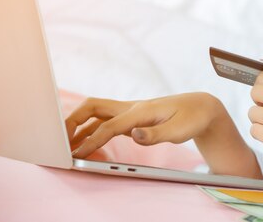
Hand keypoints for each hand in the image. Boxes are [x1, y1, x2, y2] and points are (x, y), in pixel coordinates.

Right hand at [65, 92, 220, 158]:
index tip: (77, 154)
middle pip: (93, 107)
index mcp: (142, 110)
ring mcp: (131, 111)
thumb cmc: (192, 118)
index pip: (110, 125)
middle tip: (60, 140)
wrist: (202, 108)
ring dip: (79, 126)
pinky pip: (105, 121)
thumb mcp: (179, 130)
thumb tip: (134, 135)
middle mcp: (133, 108)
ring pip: (97, 113)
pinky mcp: (133, 117)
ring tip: (66, 145)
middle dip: (73, 121)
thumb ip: (156, 134)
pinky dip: (91, 130)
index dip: (92, 140)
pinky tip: (85, 143)